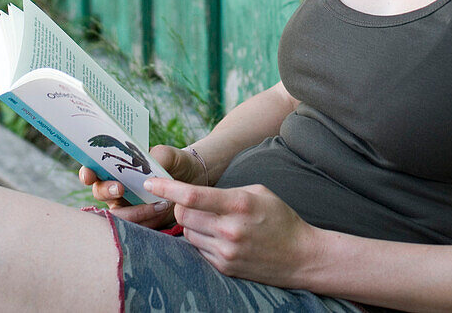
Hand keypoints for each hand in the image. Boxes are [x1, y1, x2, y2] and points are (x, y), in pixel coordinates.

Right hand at [79, 145, 202, 228]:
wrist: (195, 179)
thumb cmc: (176, 162)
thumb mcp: (168, 154)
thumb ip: (155, 156)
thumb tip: (144, 167)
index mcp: (118, 168)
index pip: (94, 170)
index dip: (87, 173)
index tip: (89, 174)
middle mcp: (118, 189)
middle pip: (99, 194)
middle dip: (106, 191)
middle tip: (121, 188)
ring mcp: (127, 207)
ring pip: (117, 216)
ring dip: (135, 211)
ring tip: (160, 202)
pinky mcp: (140, 223)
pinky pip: (135, 228)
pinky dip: (148, 221)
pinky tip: (163, 210)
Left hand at [142, 177, 316, 285]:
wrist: (300, 256)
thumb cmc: (279, 218)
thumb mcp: (257, 192)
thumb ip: (225, 192)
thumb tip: (194, 195)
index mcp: (238, 204)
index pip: (193, 196)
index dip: (168, 188)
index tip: (150, 183)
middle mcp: (229, 230)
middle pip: (183, 215)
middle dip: (180, 205)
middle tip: (190, 201)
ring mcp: (226, 252)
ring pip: (188, 233)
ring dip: (191, 224)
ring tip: (212, 220)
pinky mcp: (225, 268)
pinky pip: (199, 249)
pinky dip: (201, 239)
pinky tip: (218, 235)